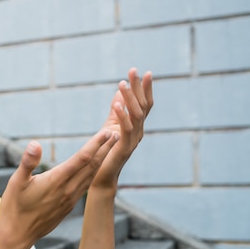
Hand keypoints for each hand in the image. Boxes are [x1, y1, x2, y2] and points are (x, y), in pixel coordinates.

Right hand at [0, 128, 119, 246]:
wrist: (18, 235)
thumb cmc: (14, 207)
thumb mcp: (16, 182)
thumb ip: (27, 162)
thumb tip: (35, 144)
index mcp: (56, 181)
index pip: (82, 158)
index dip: (95, 144)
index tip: (106, 132)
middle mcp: (67, 190)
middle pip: (92, 166)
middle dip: (105, 149)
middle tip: (116, 134)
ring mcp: (70, 199)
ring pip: (91, 177)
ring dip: (102, 161)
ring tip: (110, 149)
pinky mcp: (68, 206)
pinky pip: (86, 186)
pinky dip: (94, 174)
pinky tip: (95, 170)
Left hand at [92, 68, 153, 189]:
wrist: (102, 177)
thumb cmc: (107, 153)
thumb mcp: (111, 128)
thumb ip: (116, 112)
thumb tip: (119, 94)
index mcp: (137, 127)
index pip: (145, 105)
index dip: (146, 89)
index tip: (147, 72)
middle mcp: (139, 133)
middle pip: (142, 107)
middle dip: (139, 88)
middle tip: (134, 70)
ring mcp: (133, 141)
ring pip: (136, 116)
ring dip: (129, 98)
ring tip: (121, 83)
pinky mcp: (123, 148)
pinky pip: (125, 129)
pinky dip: (122, 116)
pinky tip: (117, 105)